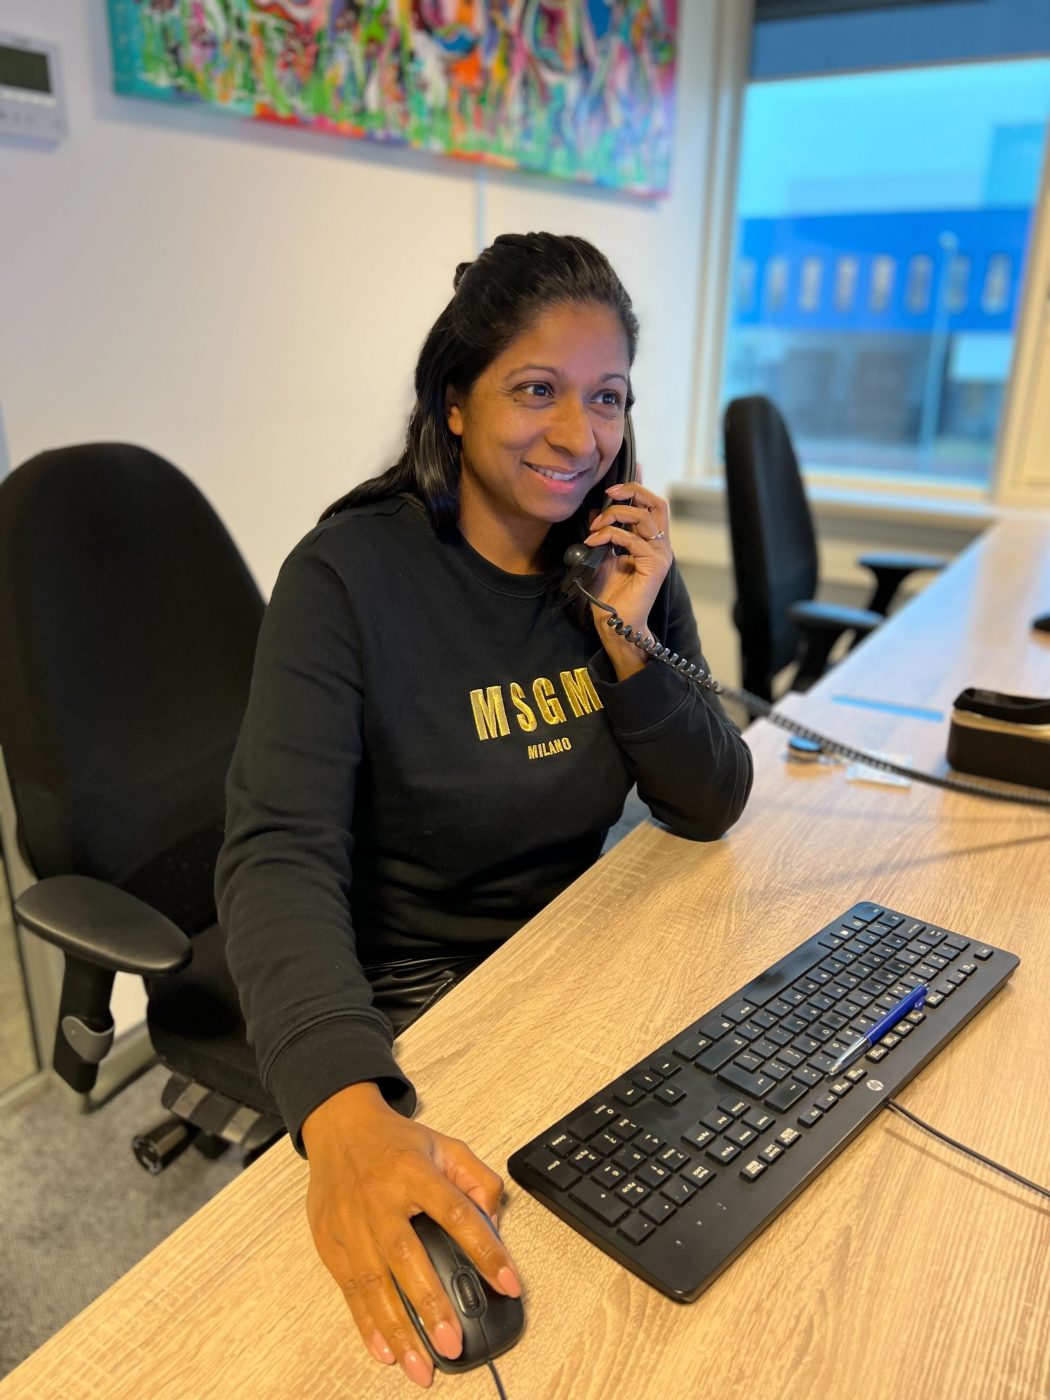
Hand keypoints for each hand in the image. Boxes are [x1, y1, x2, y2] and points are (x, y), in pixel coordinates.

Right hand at [302, 1082, 520, 1388]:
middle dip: (430, 1304)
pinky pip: (349, 1290)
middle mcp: (380, 1198)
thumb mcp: (445, 1145)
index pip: (457, 1213)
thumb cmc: (393, 1142)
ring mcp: (351, 1223)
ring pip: (374, 1283)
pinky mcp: (330, 1242)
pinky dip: (367, 1325)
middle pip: (407, 1256)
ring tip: (420, 1365)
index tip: (509, 1283)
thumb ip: (478, 1179)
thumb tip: (493, 1223)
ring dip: (398, 1329)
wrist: (338, 1125)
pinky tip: (385, 1350)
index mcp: (414, 1171)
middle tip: (452, 1342)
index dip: (486, 1250)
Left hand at [583, 479, 672, 679]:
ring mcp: (660, 555)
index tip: (610, 488)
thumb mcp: (602, 556)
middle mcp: (660, 545)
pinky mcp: (654, 566)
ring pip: (643, 518)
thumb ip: (604, 533)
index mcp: (650, 541)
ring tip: (595, 526)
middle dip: (632, 491)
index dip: (636, 489)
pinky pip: (632, 539)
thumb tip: (595, 510)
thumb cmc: (611, 594)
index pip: (650, 505)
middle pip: (657, 503)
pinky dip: (610, 535)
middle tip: (608, 494)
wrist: (616, 623)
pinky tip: (594, 540)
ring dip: (615, 515)